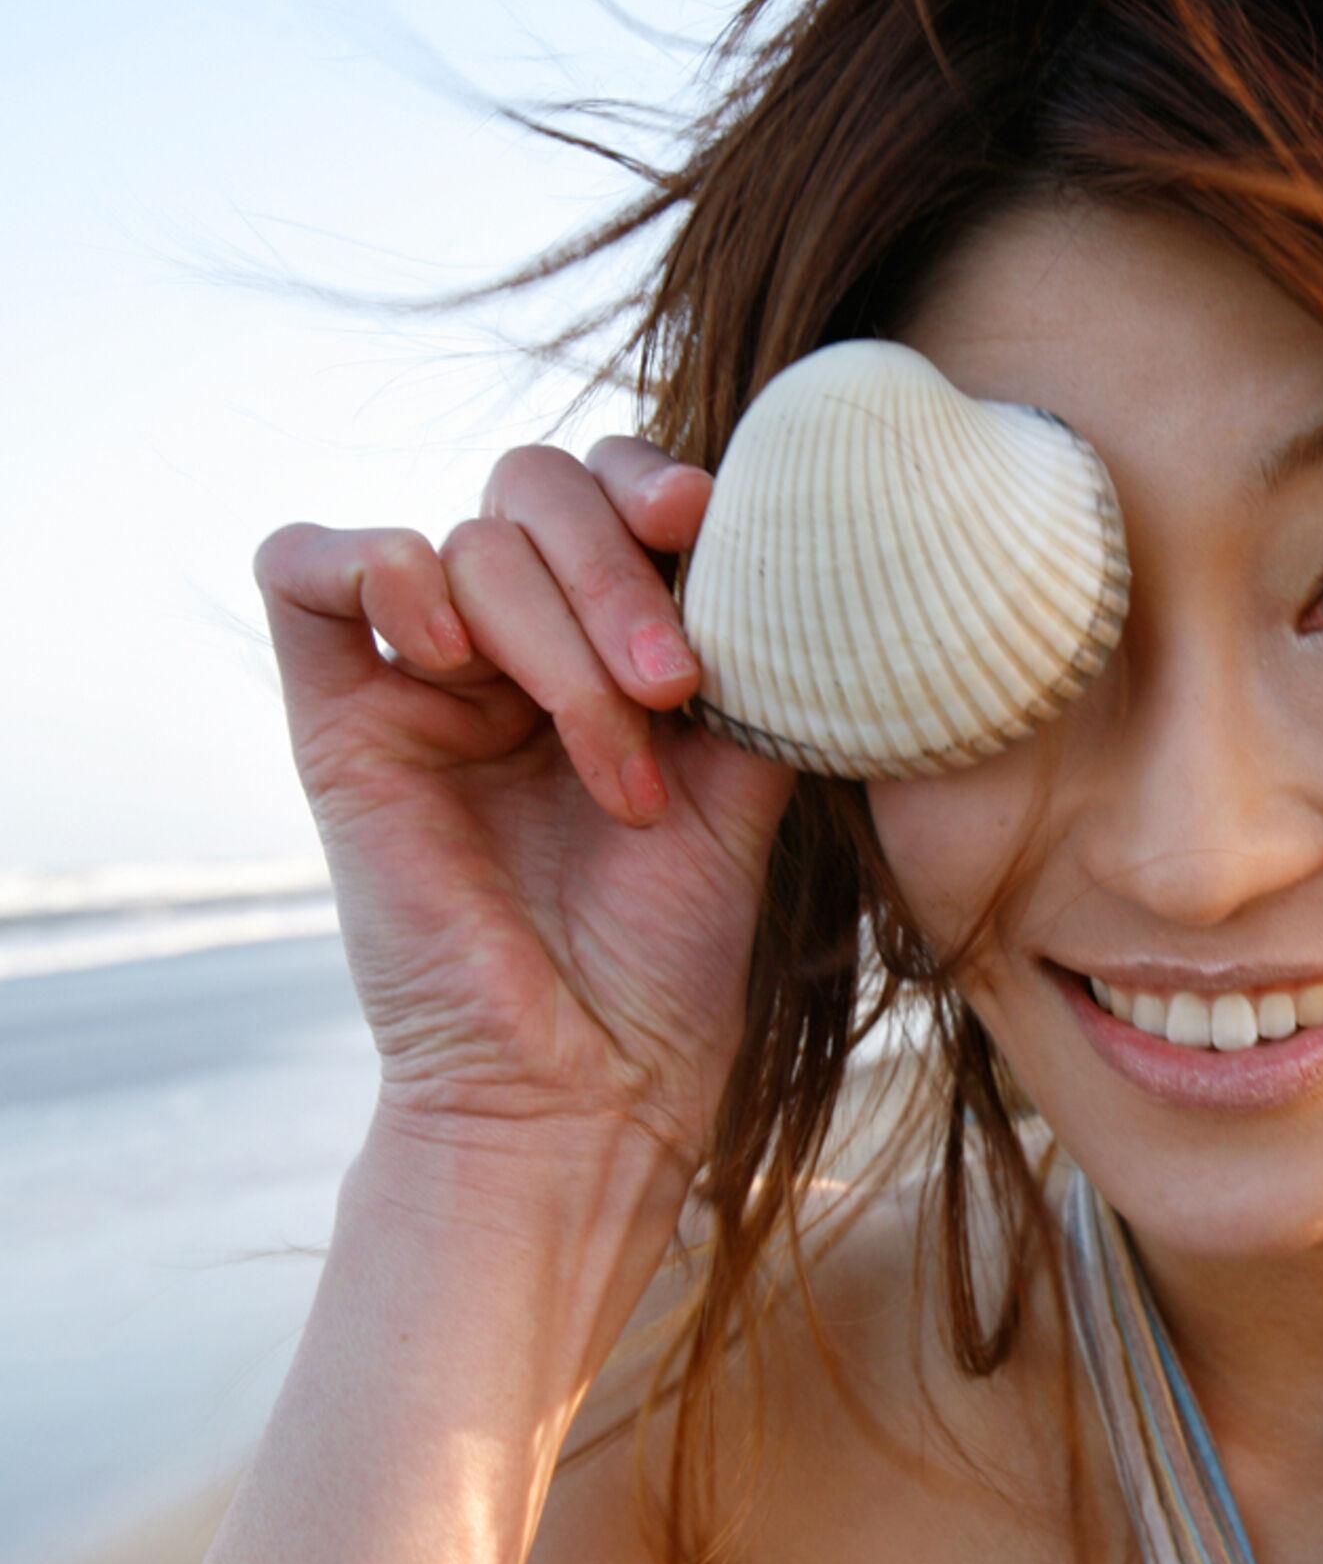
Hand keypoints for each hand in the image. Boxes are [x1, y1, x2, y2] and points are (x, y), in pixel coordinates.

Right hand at [256, 437, 798, 1208]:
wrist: (591, 1080)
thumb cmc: (671, 954)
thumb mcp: (744, 777)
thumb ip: (748, 651)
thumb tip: (776, 540)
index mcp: (608, 648)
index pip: (611, 492)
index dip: (651, 483)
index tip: (708, 519)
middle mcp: (512, 651)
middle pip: (533, 490)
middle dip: (614, 572)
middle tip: (672, 686)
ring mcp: (423, 680)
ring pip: (463, 541)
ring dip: (554, 640)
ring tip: (612, 764)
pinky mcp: (339, 720)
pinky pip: (305, 567)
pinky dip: (379, 569)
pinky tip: (456, 660)